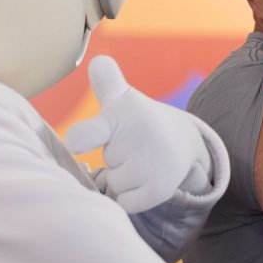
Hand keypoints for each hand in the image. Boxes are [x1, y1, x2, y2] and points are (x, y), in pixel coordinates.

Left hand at [64, 55, 212, 213]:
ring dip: (124, 177)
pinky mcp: (160, 187)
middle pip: (105, 163)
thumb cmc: (141, 122)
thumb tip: (97, 61)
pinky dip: (132, 195)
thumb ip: (106, 82)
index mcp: (123, 115)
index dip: (83, 137)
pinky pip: (127, 202)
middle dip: (115, 158)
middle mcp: (140, 137)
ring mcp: (152, 163)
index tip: (74, 143)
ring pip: (115, 183)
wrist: (187, 142)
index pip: (94, 129)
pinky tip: (146, 178)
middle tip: (135, 145)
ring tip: (142, 161)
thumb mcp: (124, 101)